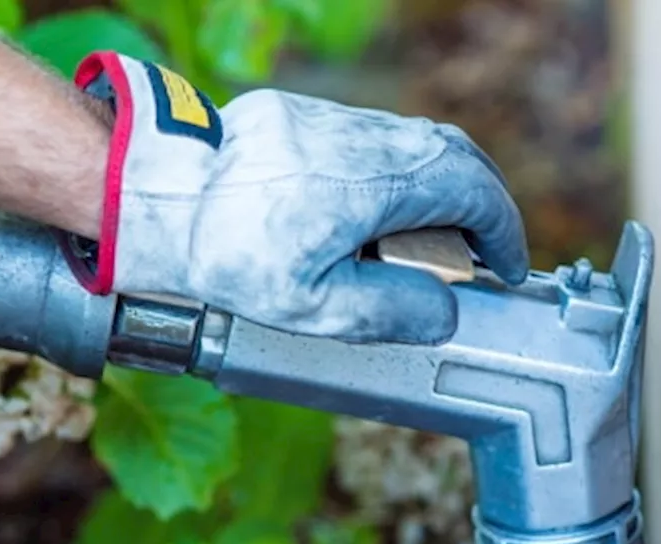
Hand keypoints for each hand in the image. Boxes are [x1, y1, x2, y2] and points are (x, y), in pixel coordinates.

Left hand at [61, 52, 528, 344]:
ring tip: (422, 241)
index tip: (505, 267)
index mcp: (376, 181)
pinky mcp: (294, 115)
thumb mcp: (314, 307)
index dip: (501, 232)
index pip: (472, 192)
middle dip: (477, 204)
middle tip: (476, 253)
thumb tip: (444, 311)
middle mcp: (361, 137)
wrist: (155, 201)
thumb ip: (390, 310)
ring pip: (407, 141)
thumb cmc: (227, 257)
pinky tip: (367, 212)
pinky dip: (386, 171)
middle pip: (450, 154)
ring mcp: (327, 119)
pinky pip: (363, 138)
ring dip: (431, 186)